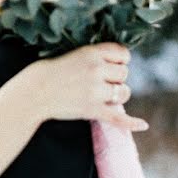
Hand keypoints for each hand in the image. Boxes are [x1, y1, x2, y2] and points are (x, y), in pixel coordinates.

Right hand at [23, 43, 147, 130]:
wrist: (35, 92)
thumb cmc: (52, 71)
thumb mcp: (74, 54)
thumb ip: (96, 57)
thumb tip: (121, 64)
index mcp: (92, 53)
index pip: (123, 53)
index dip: (120, 60)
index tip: (111, 65)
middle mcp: (96, 70)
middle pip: (124, 73)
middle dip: (116, 78)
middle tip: (100, 82)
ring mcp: (95, 91)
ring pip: (124, 92)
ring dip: (118, 95)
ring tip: (103, 96)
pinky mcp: (92, 110)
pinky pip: (118, 117)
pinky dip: (131, 122)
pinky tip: (143, 124)